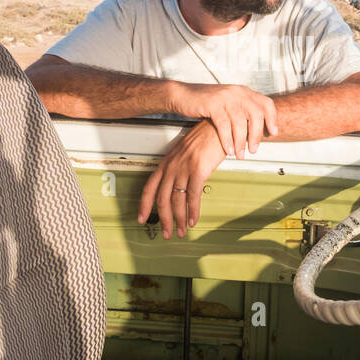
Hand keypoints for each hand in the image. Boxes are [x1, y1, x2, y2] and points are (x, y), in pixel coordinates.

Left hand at [137, 121, 226, 238]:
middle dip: (164, 219)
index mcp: (166, 163)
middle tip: (166, 233)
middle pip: (162, 199)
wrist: (218, 126)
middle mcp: (171, 166)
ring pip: (177, 201)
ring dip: (179, 219)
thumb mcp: (186, 153)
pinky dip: (193, 211)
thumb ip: (180, 169)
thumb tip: (179, 187)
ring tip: (182, 231)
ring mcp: (183, 168)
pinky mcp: (198, 170)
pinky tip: (193, 220)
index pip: (149, 188)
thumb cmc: (205, 138)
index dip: (144, 205)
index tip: (142, 218)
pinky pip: (192, 196)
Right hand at [170, 83, 277, 158]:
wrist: (183, 95)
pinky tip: (228, 150)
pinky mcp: (212, 104)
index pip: (266, 103)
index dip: (272, 119)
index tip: (273, 134)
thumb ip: (242, 112)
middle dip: (256, 135)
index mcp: (243, 92)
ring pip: (240, 122)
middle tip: (254, 150)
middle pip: (256, 115)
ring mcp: (225, 97)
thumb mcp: (228, 103)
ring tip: (240, 154)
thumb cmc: (206, 103)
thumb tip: (257, 130)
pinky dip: (227, 140)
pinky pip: (224, 125)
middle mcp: (237, 92)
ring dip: (241, 141)